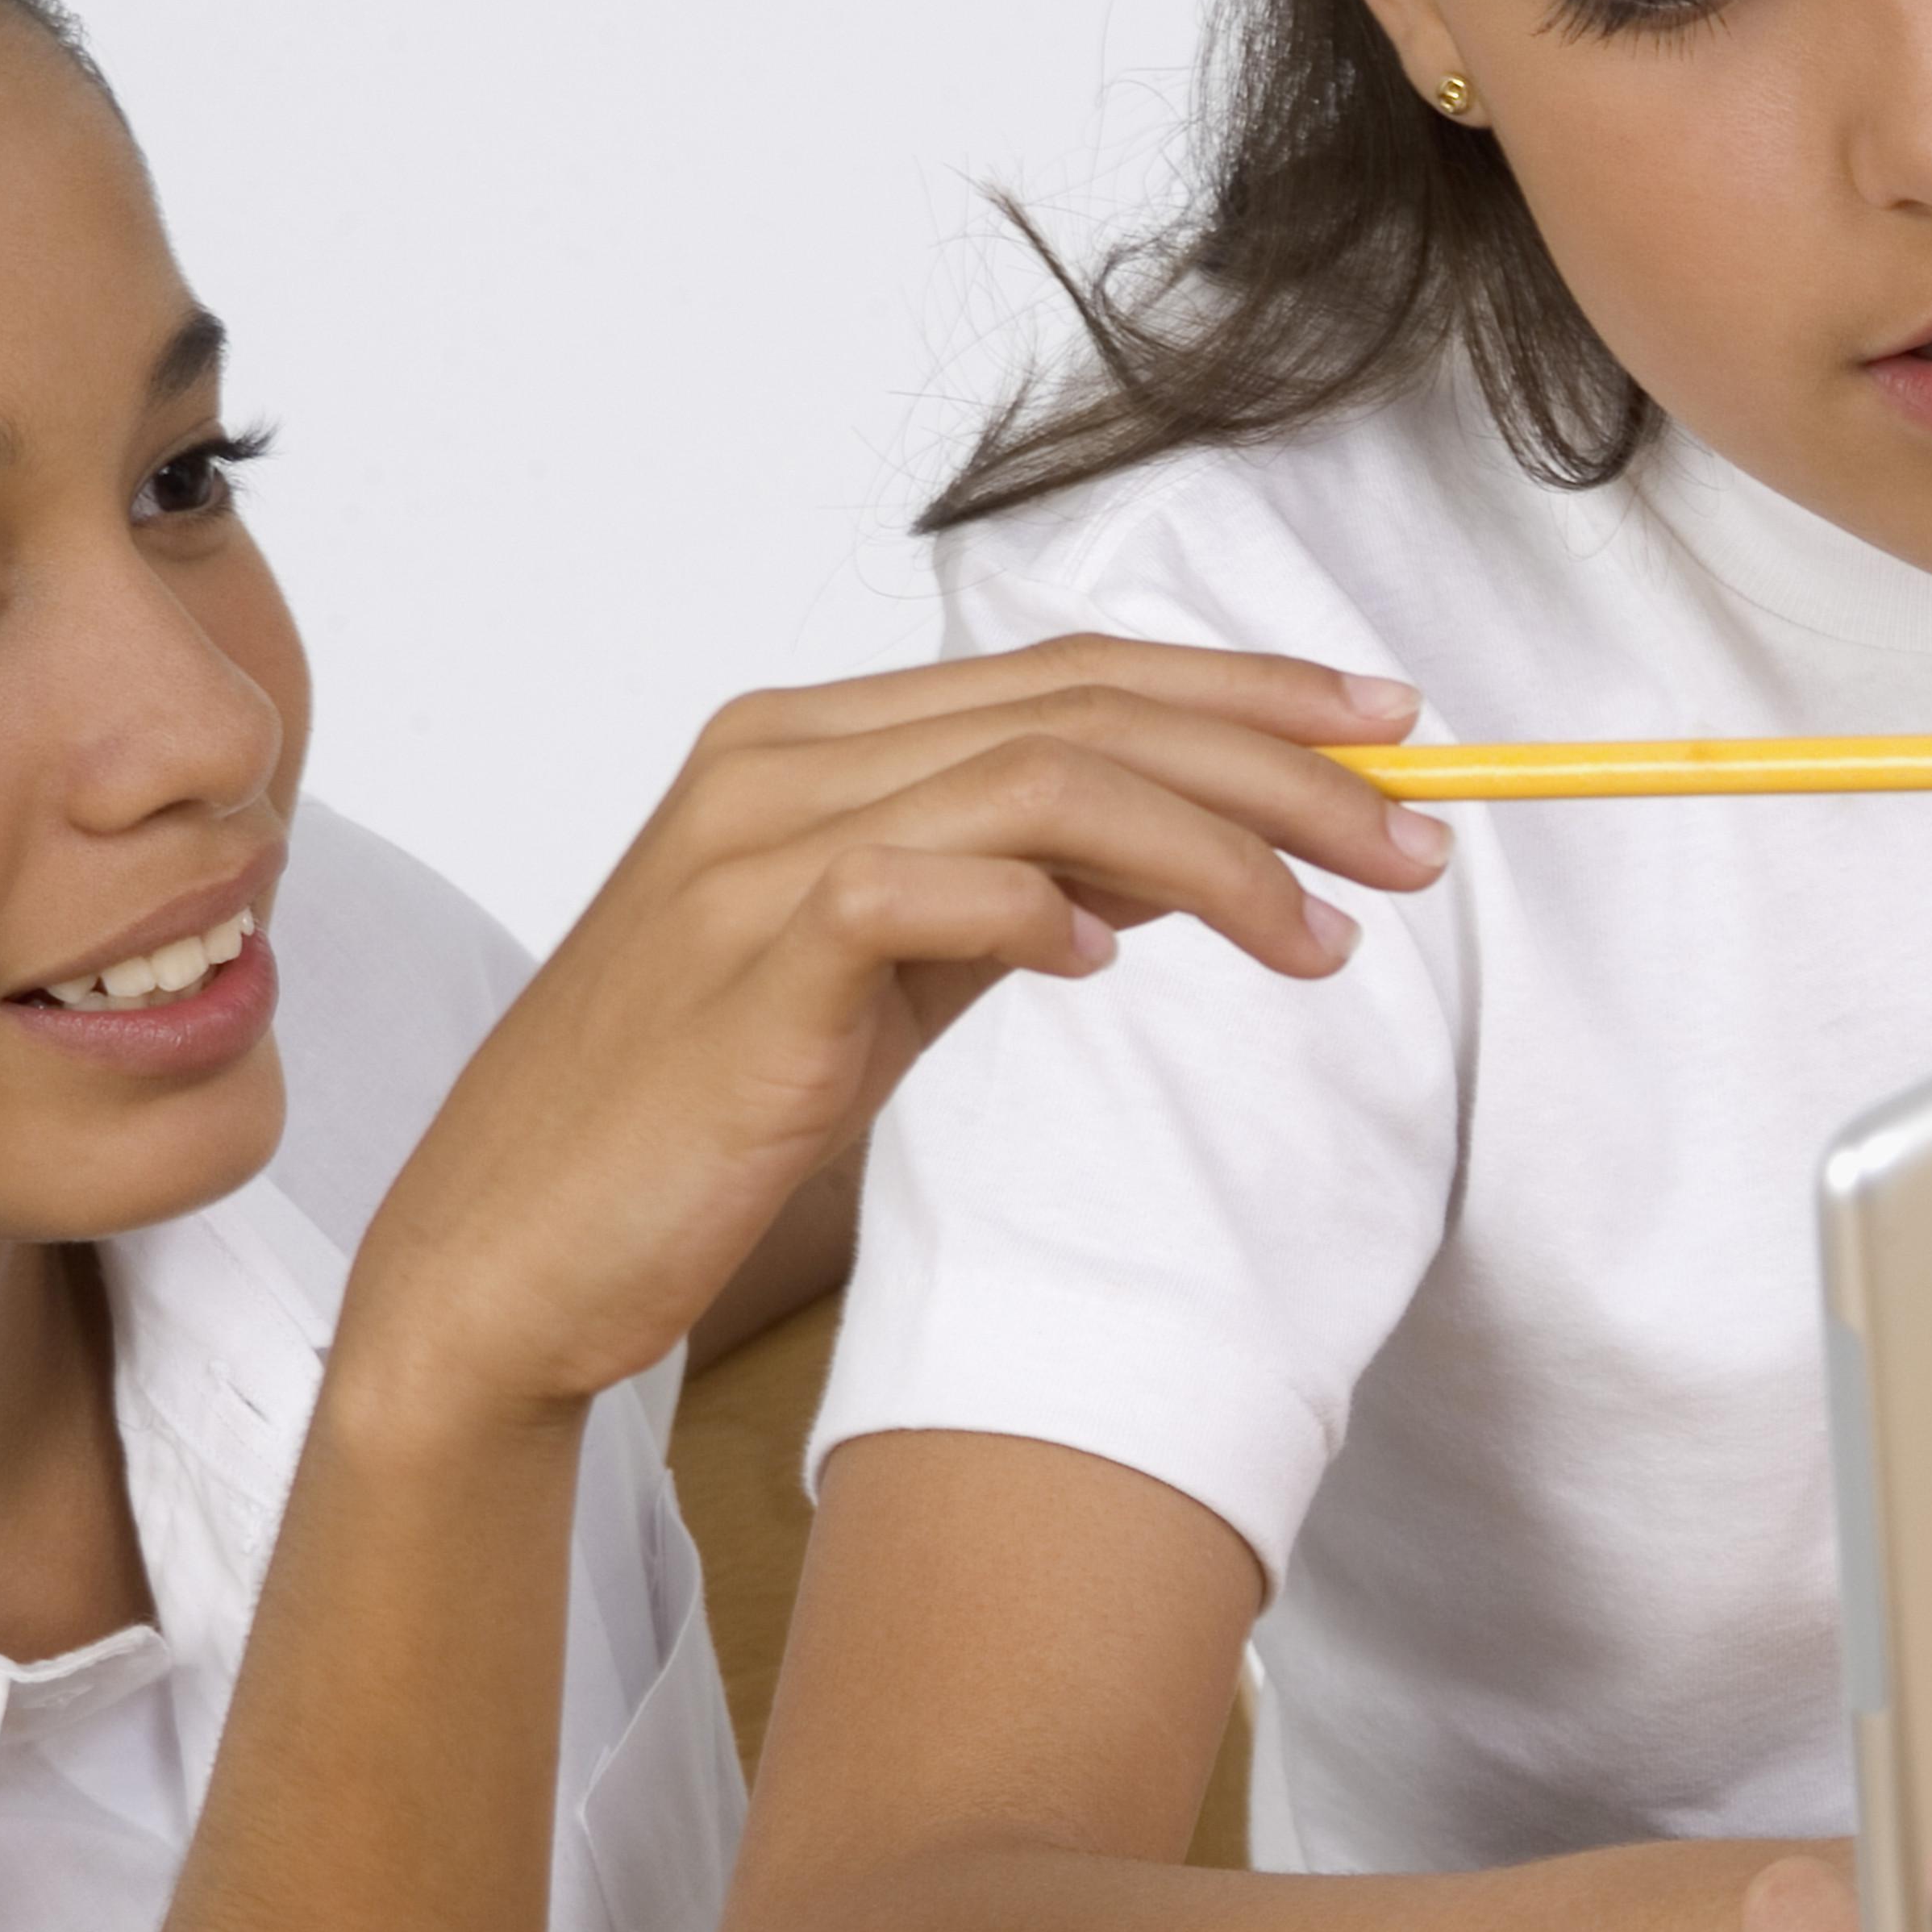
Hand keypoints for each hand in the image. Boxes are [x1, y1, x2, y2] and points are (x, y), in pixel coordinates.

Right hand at [336, 635, 1442, 1416]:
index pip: (1070, 673)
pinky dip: (1039, 906)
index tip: (1391, 729)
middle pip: (1080, 705)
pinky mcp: (748, 960)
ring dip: (1217, 846)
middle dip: (1278, 758)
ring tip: (1327, 930)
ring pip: (1039, 779)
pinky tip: (1113, 959)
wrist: (512, 1258)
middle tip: (1419, 832)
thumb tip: (1186, 860)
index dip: (1243, 689)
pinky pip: (927, 887)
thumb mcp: (886, 980)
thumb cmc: (697, 1118)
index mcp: (809, 743)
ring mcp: (752, 852)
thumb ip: (1012, 897)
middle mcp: (778, 763)